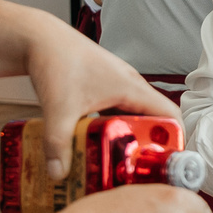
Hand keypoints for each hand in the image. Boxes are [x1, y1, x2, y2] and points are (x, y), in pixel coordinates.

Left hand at [25, 21, 173, 177]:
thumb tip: (58, 175)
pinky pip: (118, 112)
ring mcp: (116, 85)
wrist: (37, 37)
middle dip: (150, 147)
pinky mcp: (102, 87)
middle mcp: (130, 85)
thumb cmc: (56, 61)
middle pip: (155, 120)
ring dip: (132, 139)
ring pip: (135, 117)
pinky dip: (115, 129)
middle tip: (139, 171)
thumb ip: (58, 144)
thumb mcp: (58, 108)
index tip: (165, 164)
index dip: (174, 140)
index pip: (171, 115)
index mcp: (132, 87)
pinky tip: (100, 144)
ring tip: (122, 164)